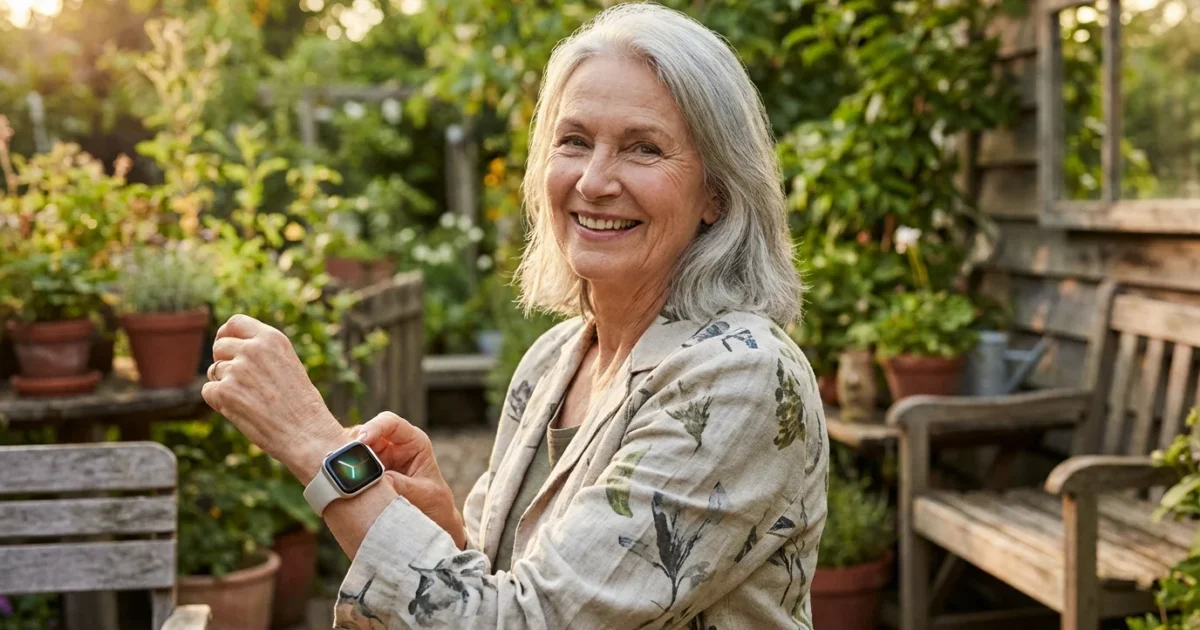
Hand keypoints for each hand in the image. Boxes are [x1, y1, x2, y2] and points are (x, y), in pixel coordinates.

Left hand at [202, 314, 345, 482]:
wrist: (306, 433)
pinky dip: (219, 402)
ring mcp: (237, 369)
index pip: (236, 322)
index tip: (224, 345)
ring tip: (251, 400)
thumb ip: (262, 352)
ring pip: (215, 371)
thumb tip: (228, 348)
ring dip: (225, 384)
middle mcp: (253, 349)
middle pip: (220, 346)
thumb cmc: (300, 404)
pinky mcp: (224, 391)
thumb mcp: (287, 364)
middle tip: (240, 382)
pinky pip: (209, 391)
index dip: (226, 333)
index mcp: (272, 338)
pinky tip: (242, 410)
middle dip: (224, 361)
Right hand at [353, 412, 465, 548]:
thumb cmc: (434, 503)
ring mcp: (378, 457)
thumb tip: (379, 480)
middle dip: (353, 444)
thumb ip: (403, 485)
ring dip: (345, 458)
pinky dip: (342, 470)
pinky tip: (339, 480)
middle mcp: (393, 445)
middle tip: (343, 459)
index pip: (391, 423)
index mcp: (413, 442)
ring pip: (353, 447)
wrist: (432, 520)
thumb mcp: (424, 494)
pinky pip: (349, 464)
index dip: (374, 427)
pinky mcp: (366, 471)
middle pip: (366, 432)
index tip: (362, 440)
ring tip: (340, 472)